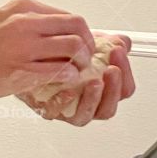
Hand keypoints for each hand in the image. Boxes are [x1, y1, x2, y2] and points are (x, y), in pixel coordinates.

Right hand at [0, 0, 95, 103]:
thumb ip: (26, 23)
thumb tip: (52, 32)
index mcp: (21, 7)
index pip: (67, 15)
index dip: (82, 32)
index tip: (83, 44)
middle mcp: (25, 22)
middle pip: (77, 27)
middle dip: (88, 44)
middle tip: (85, 58)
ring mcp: (24, 47)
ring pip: (74, 48)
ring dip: (81, 62)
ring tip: (75, 72)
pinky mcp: (20, 71)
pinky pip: (60, 71)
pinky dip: (70, 77)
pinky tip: (64, 82)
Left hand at [17, 31, 134, 125]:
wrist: (31, 57)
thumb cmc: (63, 54)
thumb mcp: (88, 44)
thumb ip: (108, 44)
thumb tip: (123, 42)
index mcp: (103, 89)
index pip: (124, 89)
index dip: (126, 73)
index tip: (118, 53)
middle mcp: (88, 102)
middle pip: (109, 107)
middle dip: (114, 88)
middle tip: (112, 70)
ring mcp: (69, 109)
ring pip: (87, 115)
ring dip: (93, 99)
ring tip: (95, 82)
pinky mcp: (49, 109)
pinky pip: (58, 113)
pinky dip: (64, 102)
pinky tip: (68, 90)